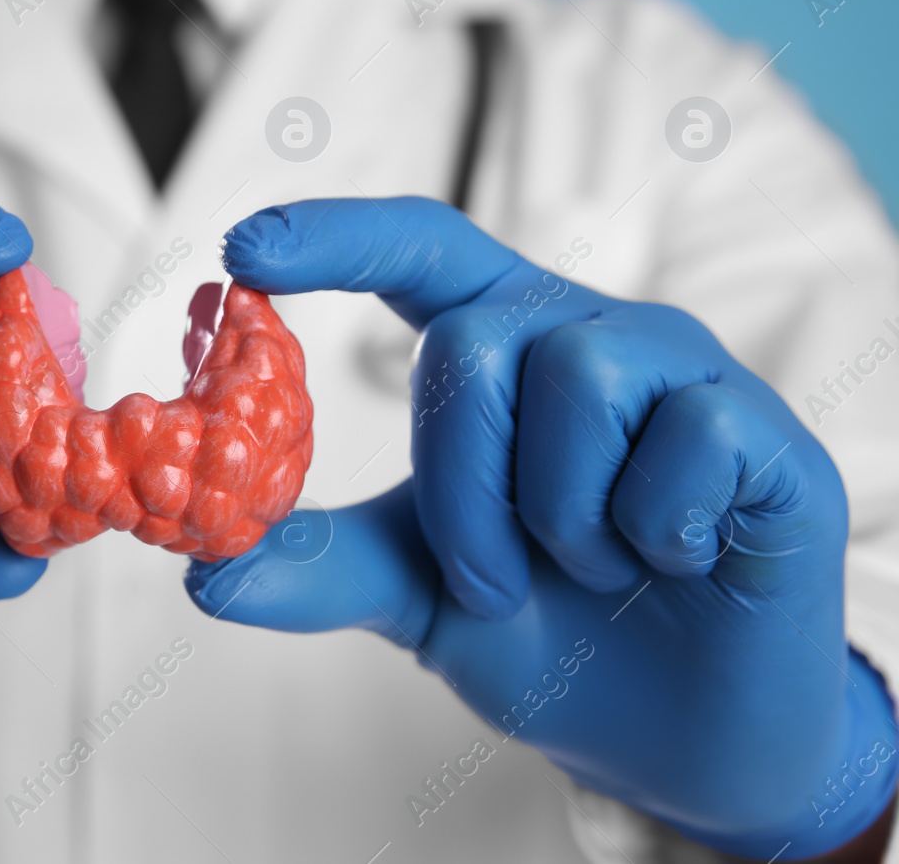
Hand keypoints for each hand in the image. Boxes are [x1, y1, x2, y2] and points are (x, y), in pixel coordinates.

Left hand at [184, 198, 897, 859]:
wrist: (674, 733)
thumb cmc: (544, 632)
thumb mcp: (415, 592)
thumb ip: (320, 564)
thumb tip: (205, 571)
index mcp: (497, 347)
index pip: (416, 250)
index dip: (336, 236)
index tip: (243, 250)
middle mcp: (583, 336)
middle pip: (473, 341)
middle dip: (460, 487)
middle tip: (496, 579)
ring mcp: (680, 373)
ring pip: (579, 379)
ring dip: (559, 516)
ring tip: (594, 569)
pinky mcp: (764, 428)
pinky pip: (688, 439)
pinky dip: (658, 528)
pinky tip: (677, 560)